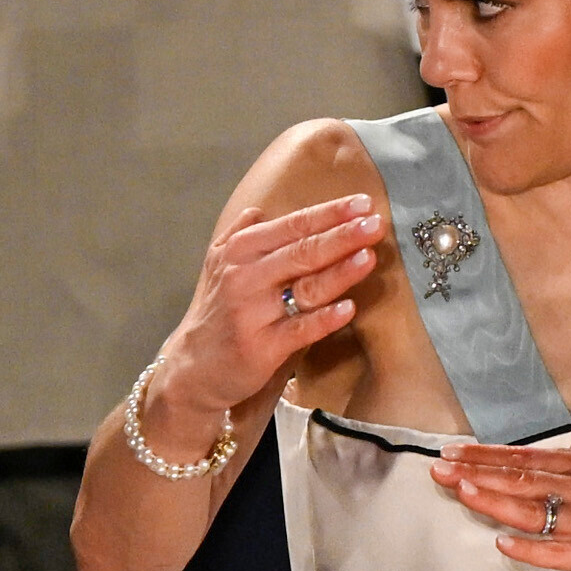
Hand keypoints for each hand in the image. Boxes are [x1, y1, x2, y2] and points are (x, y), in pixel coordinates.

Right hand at [150, 194, 382, 429]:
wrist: (194, 367)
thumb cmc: (217, 312)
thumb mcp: (217, 265)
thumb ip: (239, 235)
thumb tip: (259, 210)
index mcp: (239, 250)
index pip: (292, 225)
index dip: (330, 213)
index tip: (363, 204)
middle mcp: (244, 276)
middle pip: (302, 251)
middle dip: (342, 235)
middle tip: (376, 224)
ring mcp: (252, 312)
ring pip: (304, 288)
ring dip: (339, 272)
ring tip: (369, 257)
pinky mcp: (261, 347)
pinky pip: (299, 329)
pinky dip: (325, 319)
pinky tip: (349, 308)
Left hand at [430, 434, 570, 570]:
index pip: (527, 458)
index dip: (486, 455)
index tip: (452, 451)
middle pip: (522, 478)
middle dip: (476, 471)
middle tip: (438, 467)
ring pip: (535, 510)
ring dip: (495, 500)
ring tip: (462, 491)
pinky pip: (558, 551)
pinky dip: (531, 548)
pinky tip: (505, 545)